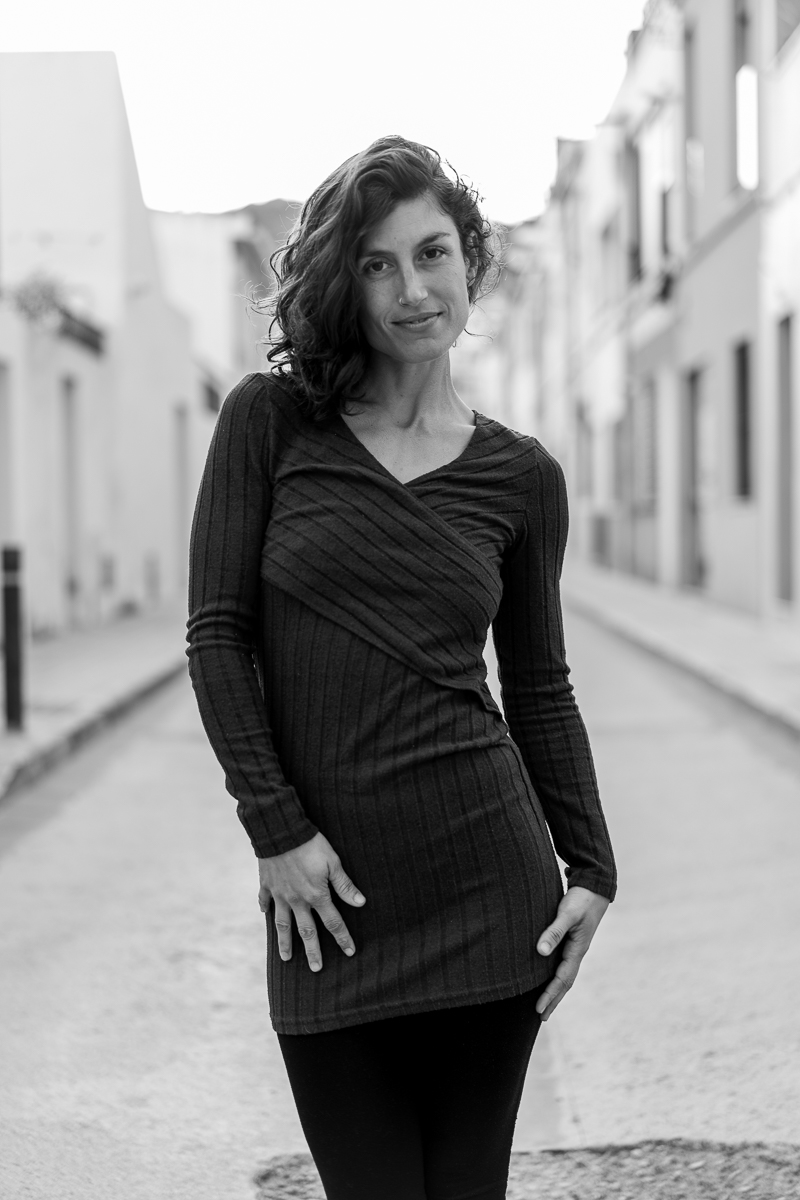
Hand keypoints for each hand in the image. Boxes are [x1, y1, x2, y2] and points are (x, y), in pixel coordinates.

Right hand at [258, 832, 365, 972]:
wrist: (280, 831)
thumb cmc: (311, 844)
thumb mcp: (333, 862)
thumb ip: (344, 885)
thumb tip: (361, 903)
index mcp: (316, 895)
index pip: (333, 922)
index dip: (342, 937)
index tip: (349, 952)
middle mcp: (296, 900)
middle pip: (306, 931)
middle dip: (313, 951)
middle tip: (316, 970)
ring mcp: (279, 894)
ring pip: (282, 924)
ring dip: (285, 942)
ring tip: (286, 958)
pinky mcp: (266, 884)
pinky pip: (265, 900)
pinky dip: (265, 908)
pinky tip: (265, 915)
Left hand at [535, 886, 609, 1020]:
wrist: (595, 886)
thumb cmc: (581, 899)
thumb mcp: (567, 914)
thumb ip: (554, 931)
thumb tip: (540, 951)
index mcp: (577, 950)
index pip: (562, 979)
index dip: (550, 995)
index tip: (538, 1010)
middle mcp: (577, 952)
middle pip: (565, 982)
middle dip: (554, 999)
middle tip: (541, 1016)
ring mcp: (576, 947)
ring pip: (565, 974)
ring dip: (555, 990)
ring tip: (544, 1003)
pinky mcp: (572, 939)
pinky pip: (563, 963)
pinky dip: (555, 974)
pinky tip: (547, 976)